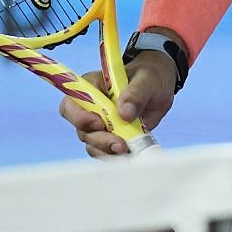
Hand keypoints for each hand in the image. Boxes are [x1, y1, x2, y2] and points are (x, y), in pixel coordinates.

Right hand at [57, 49, 176, 159]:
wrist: (160, 88)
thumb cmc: (149, 76)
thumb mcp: (147, 79)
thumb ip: (136, 93)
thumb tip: (124, 113)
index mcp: (92, 87)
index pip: (71, 103)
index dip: (78, 116)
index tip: (99, 123)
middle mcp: (91, 107)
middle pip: (81, 129)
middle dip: (98, 139)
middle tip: (119, 142)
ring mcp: (100, 124)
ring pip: (92, 143)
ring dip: (107, 149)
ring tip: (127, 147)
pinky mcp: (112, 136)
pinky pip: (106, 151)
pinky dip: (116, 155)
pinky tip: (129, 152)